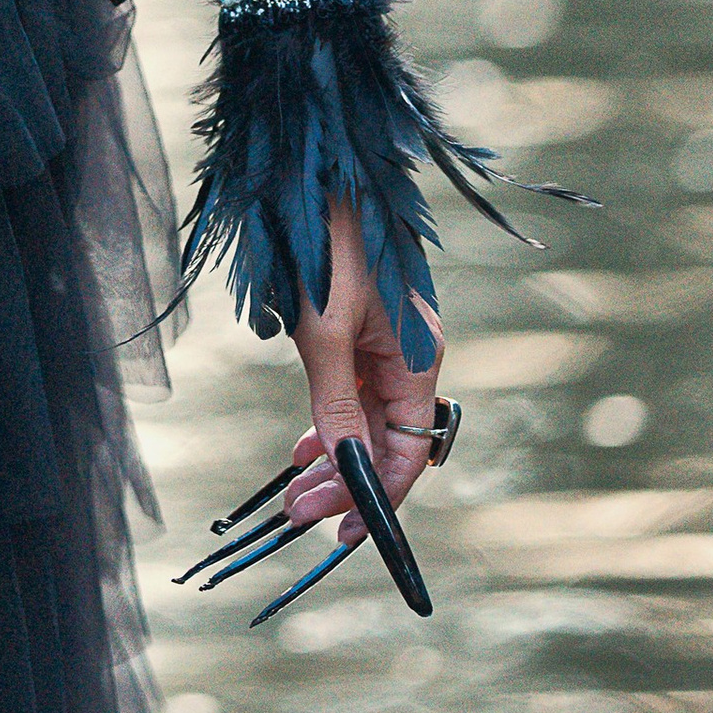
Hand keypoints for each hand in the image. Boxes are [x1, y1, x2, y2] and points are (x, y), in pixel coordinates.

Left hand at [281, 190, 443, 539]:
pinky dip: (328, 424)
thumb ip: (338, 405)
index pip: (409, 452)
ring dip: (332, 459)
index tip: (343, 534)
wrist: (313, 178)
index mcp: (419, 360)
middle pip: (384, 442)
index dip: (379, 498)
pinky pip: (349, 395)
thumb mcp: (325, 334)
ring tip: (293, 494)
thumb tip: (347, 471)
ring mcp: (382, 346)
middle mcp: (408, 358)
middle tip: (298, 515)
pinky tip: (303, 449)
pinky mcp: (355, 333)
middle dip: (345, 483)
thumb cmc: (324, 246)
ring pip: (363, 422)